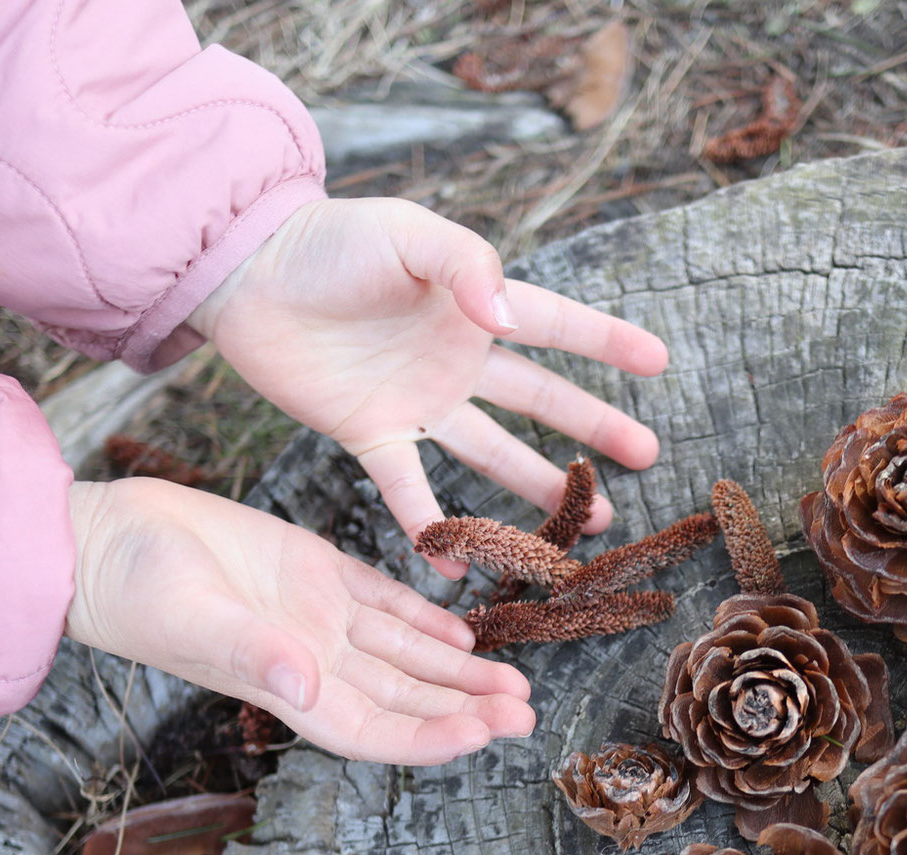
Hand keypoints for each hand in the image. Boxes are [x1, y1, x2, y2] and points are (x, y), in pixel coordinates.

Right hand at [63, 479, 534, 764]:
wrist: (98, 537)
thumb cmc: (132, 591)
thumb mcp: (194, 620)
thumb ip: (253, 653)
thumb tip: (305, 688)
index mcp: (288, 685)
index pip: (376, 728)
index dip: (431, 737)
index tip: (485, 733)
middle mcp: (312, 660)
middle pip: (406, 696)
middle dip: (466, 706)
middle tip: (527, 710)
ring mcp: (315, 616)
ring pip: (406, 654)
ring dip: (461, 670)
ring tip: (516, 681)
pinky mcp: (312, 570)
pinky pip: (383, 602)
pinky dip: (424, 618)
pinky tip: (464, 631)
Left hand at [188, 197, 668, 574]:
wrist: (248, 273)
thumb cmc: (330, 240)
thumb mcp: (408, 235)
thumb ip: (466, 267)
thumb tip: (511, 319)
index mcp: (473, 305)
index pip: (556, 326)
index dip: (607, 344)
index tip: (659, 362)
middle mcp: (455, 360)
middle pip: (539, 401)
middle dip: (594, 430)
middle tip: (645, 459)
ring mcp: (417, 402)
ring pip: (492, 454)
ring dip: (539, 489)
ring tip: (588, 525)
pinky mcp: (370, 435)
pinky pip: (411, 491)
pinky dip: (433, 529)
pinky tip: (462, 568)